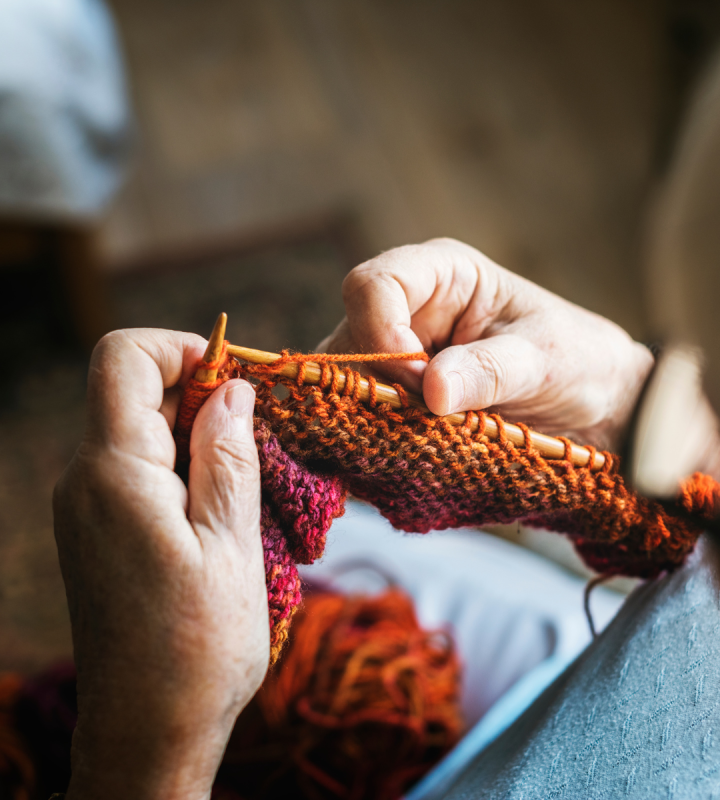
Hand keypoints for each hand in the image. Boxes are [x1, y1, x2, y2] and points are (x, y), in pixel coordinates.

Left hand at [53, 329, 268, 799]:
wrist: (148, 728)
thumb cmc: (197, 647)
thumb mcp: (230, 544)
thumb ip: (227, 455)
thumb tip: (234, 388)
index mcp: (114, 473)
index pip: (122, 357)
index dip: (181, 348)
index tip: (234, 379)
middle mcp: (85, 480)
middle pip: (132, 390)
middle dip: (199, 393)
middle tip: (258, 436)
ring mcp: (86, 506)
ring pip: (138, 428)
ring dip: (196, 433)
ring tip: (246, 482)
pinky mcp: (98, 528)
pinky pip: (136, 467)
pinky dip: (180, 465)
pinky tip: (220, 507)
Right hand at [320, 238, 653, 450]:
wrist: (591, 407)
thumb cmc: (575, 361)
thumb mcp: (542, 361)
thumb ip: (490, 370)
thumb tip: (433, 390)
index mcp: (442, 275)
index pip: (374, 284)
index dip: (381, 331)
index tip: (418, 382)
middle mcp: (408, 311)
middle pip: (349, 338)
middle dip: (376, 385)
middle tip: (422, 422)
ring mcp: (396, 358)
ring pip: (347, 384)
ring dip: (374, 417)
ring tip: (421, 443)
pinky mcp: (395, 399)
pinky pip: (362, 417)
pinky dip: (378, 439)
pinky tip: (410, 455)